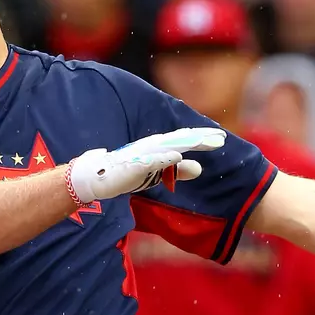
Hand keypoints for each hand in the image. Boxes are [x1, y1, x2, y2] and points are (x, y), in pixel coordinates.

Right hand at [67, 127, 225, 203]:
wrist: (94, 177)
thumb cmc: (125, 174)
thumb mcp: (157, 174)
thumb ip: (176, 170)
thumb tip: (199, 169)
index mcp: (158, 148)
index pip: (184, 141)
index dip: (202, 139)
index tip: (220, 138)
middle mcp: (151, 146)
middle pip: (180, 140)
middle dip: (199, 138)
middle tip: (220, 137)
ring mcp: (142, 154)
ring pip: (168, 146)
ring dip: (186, 143)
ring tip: (204, 141)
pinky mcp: (133, 164)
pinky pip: (151, 161)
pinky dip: (164, 158)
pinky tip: (177, 156)